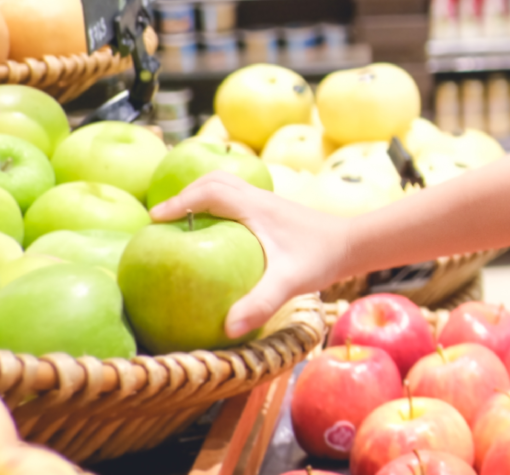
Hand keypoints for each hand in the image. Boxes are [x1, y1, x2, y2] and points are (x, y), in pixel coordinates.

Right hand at [151, 170, 350, 339]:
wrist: (355, 244)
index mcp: (256, 207)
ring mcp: (267, 202)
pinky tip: (214, 233)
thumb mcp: (290, 282)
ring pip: (227, 186)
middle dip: (185, 193)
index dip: (179, 202)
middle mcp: (259, 198)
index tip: (155, 219)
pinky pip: (237, 198)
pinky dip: (218, 204)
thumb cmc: (322, 258)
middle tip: (162, 217)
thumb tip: (228, 328)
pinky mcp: (273, 211)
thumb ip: (260, 303)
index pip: (209, 192)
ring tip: (182, 219)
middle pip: (214, 181)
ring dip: (201, 195)